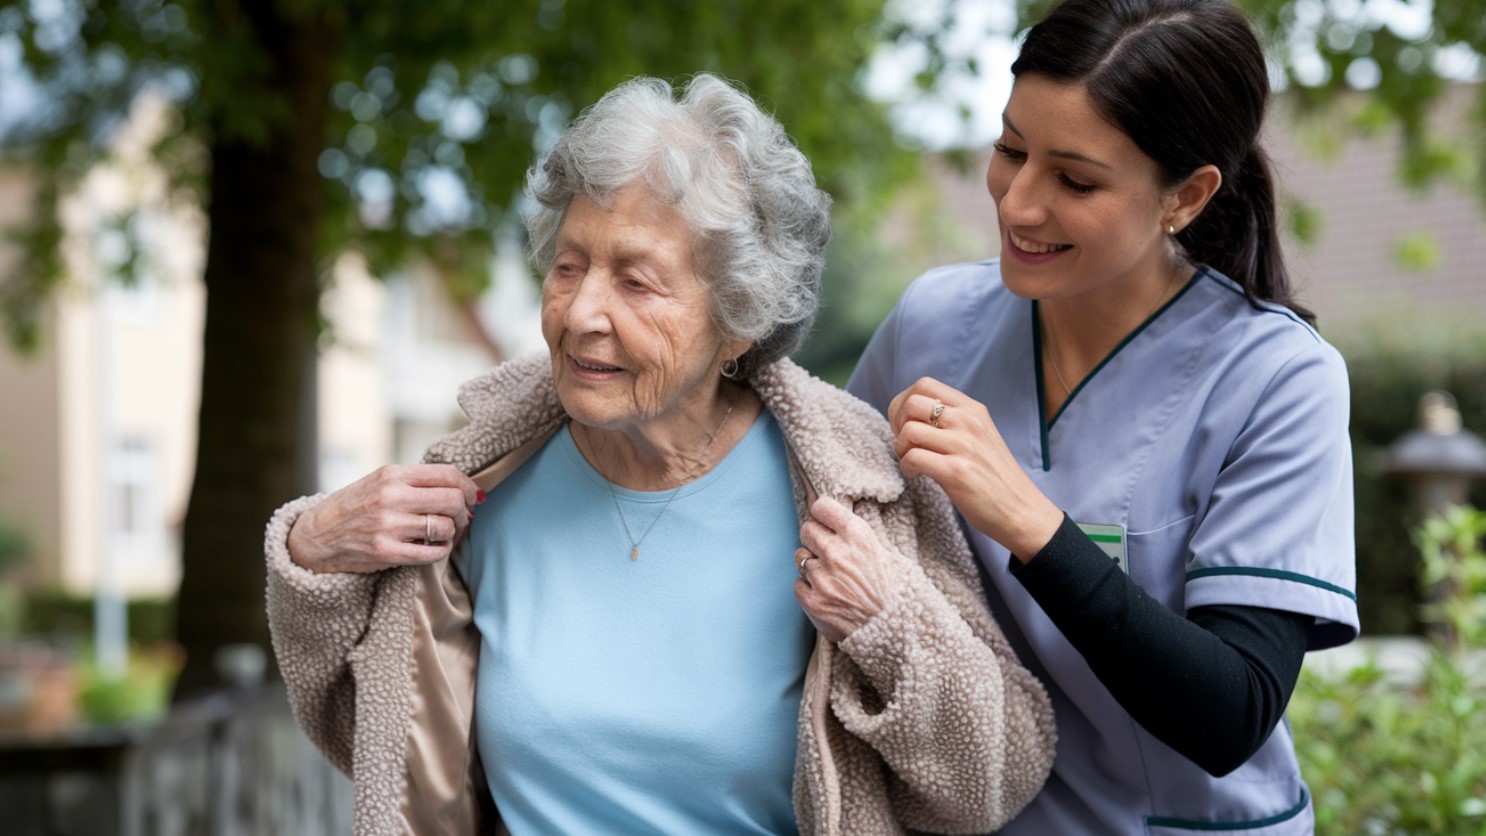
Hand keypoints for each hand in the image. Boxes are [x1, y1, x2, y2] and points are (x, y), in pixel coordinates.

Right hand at [286, 464, 481, 573]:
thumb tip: (463, 491)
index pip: (448, 474)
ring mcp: (389, 525)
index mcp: (392, 474)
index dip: (468, 487)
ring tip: (445, 534)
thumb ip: (416, 483)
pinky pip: (433, 552)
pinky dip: (441, 551)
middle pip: (453, 500)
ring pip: (446, 526)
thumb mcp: (379, 482)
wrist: (316, 536)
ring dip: (453, 533)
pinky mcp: (386, 551)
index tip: (473, 497)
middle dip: (465, 511)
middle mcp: (391, 496)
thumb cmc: (353, 508)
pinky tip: (435, 547)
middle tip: (463, 518)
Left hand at [793, 496, 897, 641]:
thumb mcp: (889, 553)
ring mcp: (822, 578)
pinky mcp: (813, 602)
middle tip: (828, 551)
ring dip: (811, 565)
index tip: (826, 521)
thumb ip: (860, 536)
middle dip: (815, 539)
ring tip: (831, 576)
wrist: (900, 631)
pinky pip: (797, 584)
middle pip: (806, 529)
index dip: (823, 515)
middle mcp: (836, 553)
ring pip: (799, 557)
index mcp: (857, 535)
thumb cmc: (898, 591)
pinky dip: (808, 588)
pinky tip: (827, 594)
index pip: (822, 506)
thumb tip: (839, 521)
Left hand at [887, 377, 1062, 560]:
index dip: (903, 402)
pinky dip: (906, 467)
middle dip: (897, 423)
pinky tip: (916, 475)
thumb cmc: (994, 477)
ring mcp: (964, 446)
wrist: (1022, 510)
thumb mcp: (979, 435)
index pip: (924, 385)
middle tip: (904, 444)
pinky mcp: (956, 472)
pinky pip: (913, 457)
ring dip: (901, 449)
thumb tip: (908, 415)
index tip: (905, 424)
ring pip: (909, 430)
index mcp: (973, 409)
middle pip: (912, 403)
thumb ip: (952, 421)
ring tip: (911, 461)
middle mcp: (969, 422)